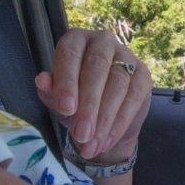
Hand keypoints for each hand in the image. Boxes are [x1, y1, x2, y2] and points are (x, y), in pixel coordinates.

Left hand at [35, 29, 151, 160]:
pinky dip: (120, 121)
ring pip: (117, 83)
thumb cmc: (75, 101)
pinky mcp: (143, 73)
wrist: (103, 119)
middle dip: (89, 105)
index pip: (70, 55)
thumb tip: (42, 80)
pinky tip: (107, 140)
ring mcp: (126, 55)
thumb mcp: (57, 99)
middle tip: (81, 134)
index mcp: (76, 40)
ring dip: (105, 118)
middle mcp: (102, 41)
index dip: (67, 81)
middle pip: (97, 68)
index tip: (66, 109)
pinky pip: (133, 96)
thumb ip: (50, 91)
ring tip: (91, 145)